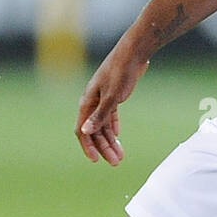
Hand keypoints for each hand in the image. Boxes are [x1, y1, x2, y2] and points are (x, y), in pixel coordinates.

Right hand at [74, 47, 148, 163]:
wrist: (134, 53)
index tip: (96, 160)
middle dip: (104, 148)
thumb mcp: (112, 96)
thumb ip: (100, 115)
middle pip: (94, 131)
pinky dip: (114, 128)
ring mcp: (102, 99)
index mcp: (87, 102)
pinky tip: (119, 138)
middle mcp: (92, 102)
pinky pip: (110, 116)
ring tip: (120, 156)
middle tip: (116, 162)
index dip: (88, 146)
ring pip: (103, 125)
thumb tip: (85, 132)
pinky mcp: (113, 96)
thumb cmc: (121, 72)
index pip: (82, 130)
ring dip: (111, 141)